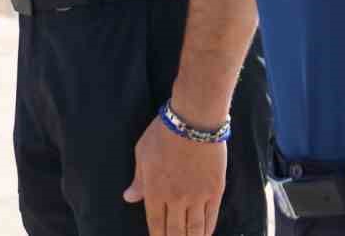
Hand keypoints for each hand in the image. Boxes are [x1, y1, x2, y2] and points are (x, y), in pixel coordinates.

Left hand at [124, 119, 225, 235]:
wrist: (194, 121)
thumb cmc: (163, 133)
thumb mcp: (142, 153)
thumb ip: (138, 180)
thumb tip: (129, 198)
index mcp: (155, 190)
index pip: (155, 223)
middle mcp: (176, 198)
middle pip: (175, 231)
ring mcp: (197, 196)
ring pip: (194, 229)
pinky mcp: (215, 191)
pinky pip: (211, 218)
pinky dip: (207, 230)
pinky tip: (205, 235)